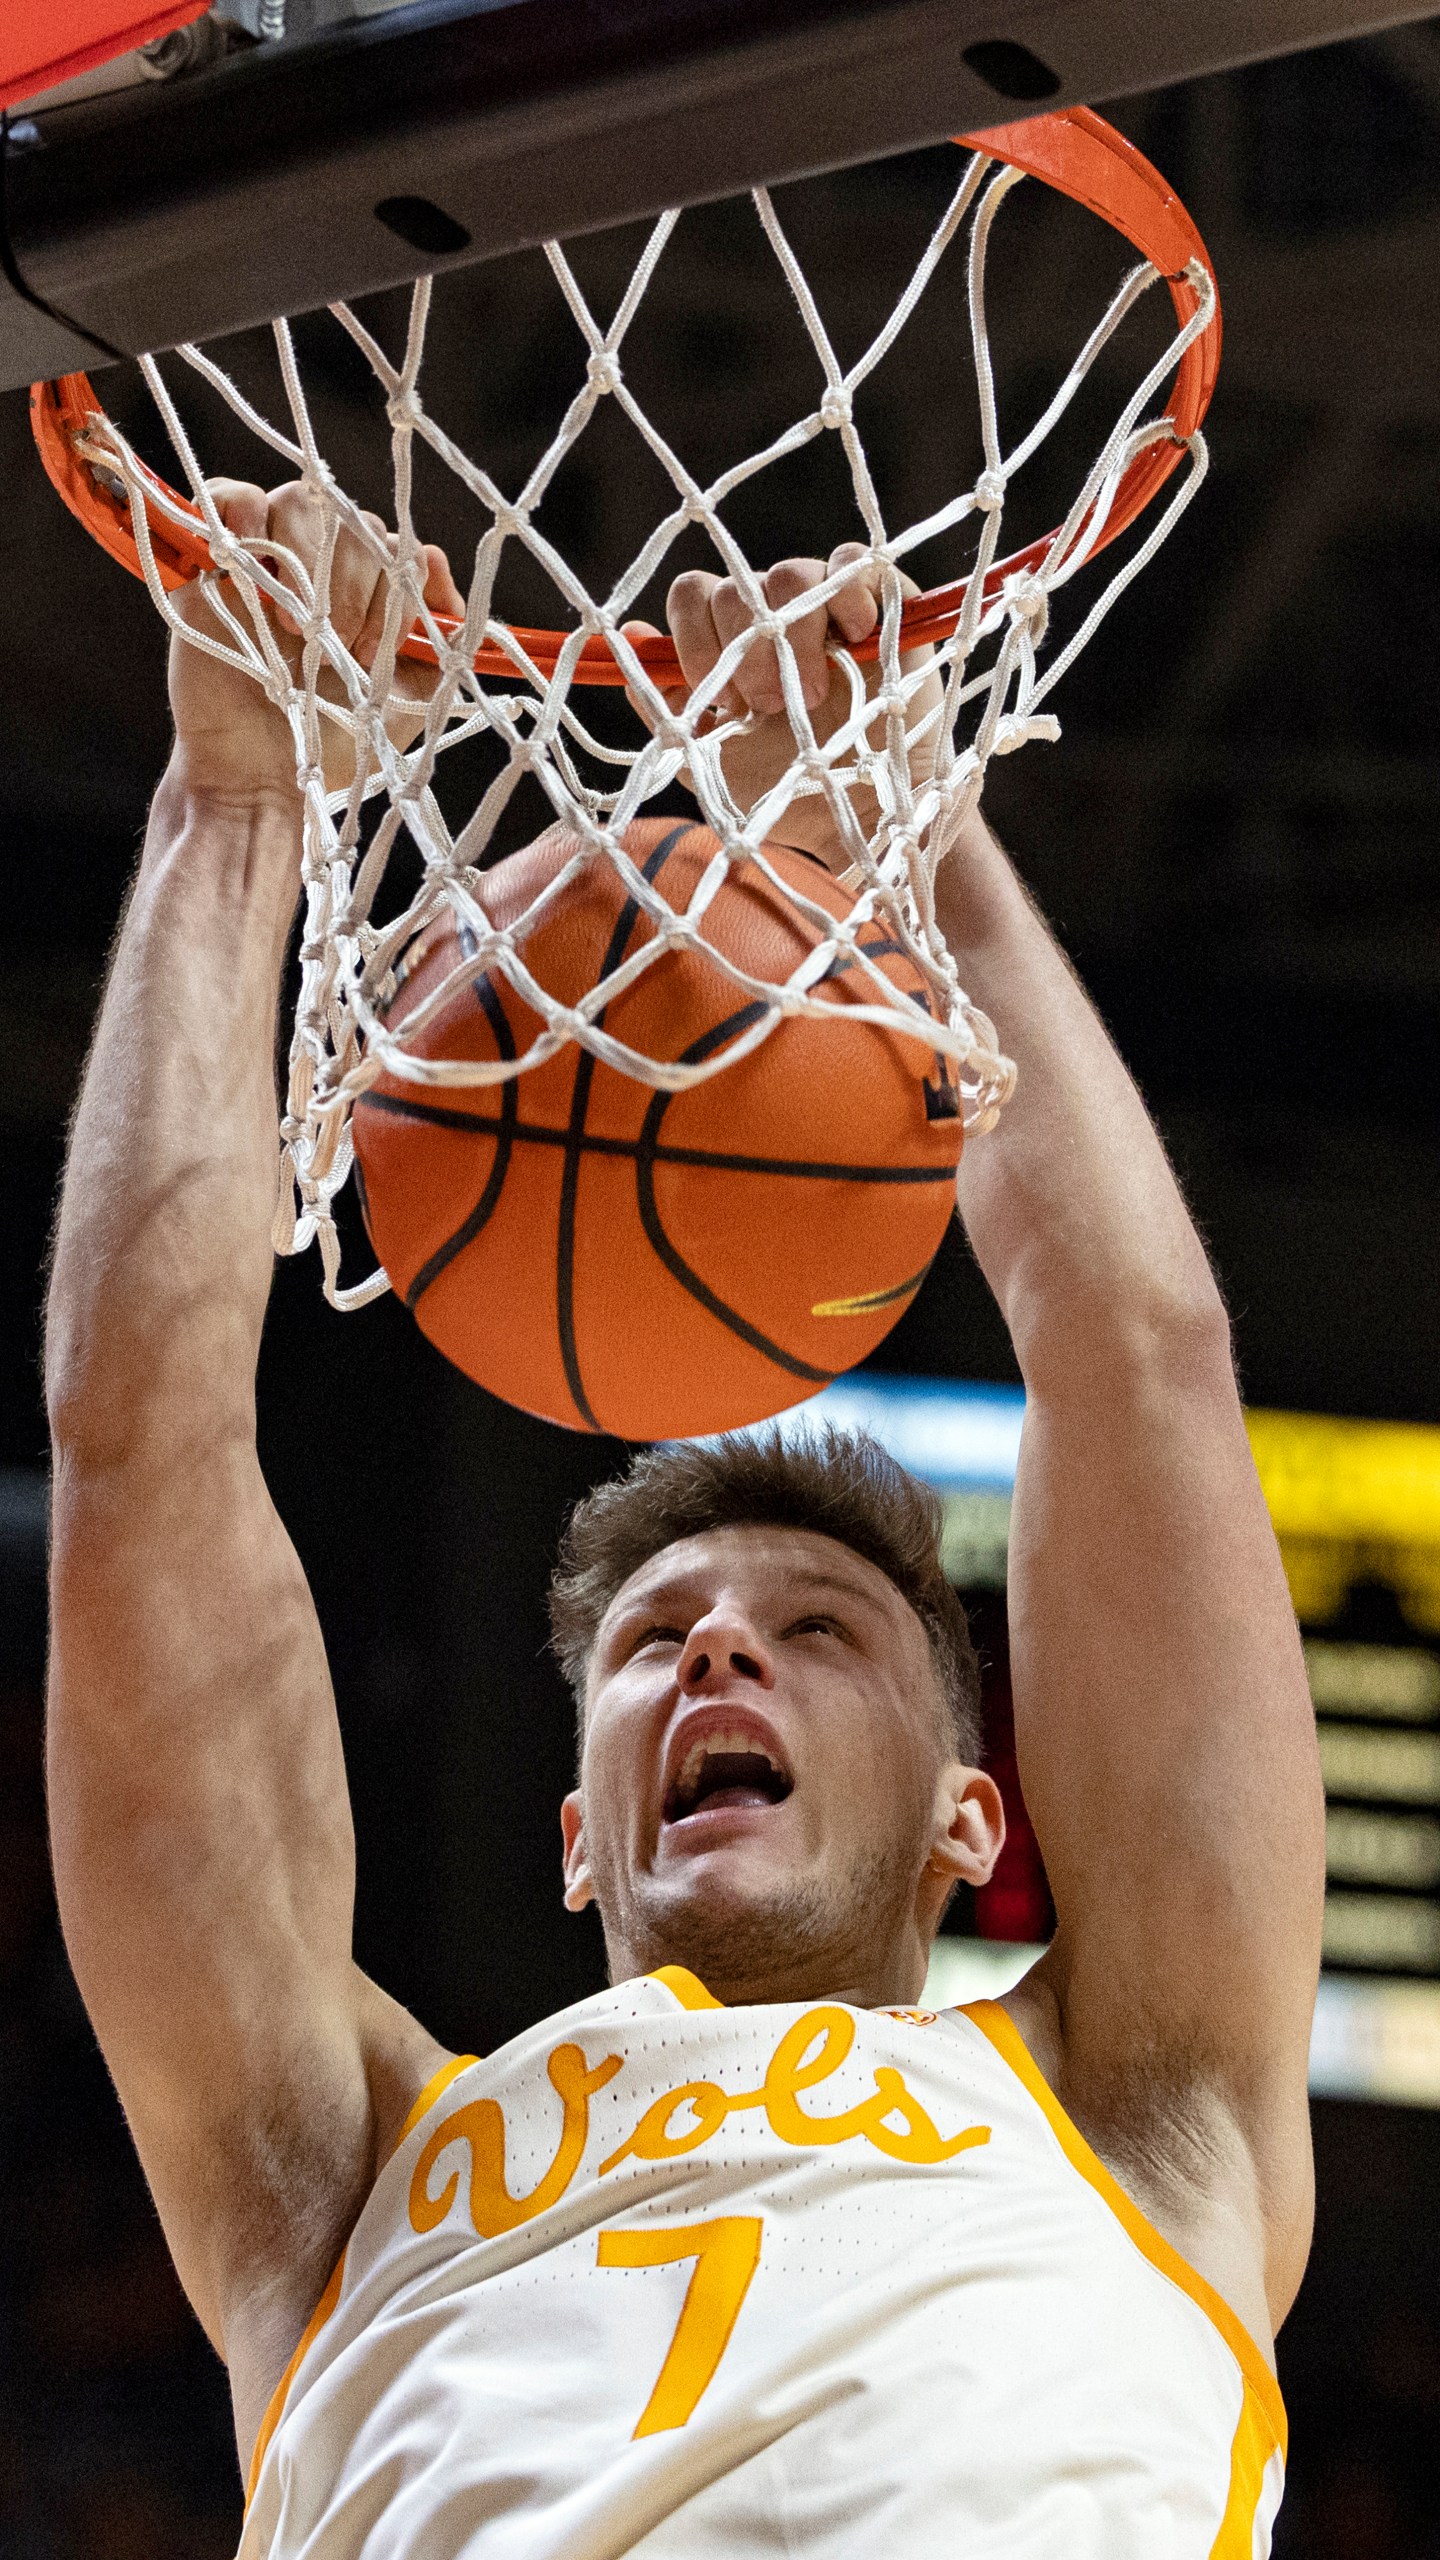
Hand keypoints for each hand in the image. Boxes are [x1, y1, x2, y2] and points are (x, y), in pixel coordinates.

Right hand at [166, 480, 464, 803]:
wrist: (265, 778)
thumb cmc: (336, 742)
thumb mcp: (410, 692)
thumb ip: (437, 632)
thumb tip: (432, 556)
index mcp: (369, 593)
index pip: (396, 546)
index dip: (394, 589)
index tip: (375, 651)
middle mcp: (323, 569)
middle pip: (352, 520)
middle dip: (354, 584)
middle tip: (339, 649)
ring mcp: (270, 561)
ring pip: (302, 504)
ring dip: (308, 561)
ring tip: (298, 631)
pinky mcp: (216, 563)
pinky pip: (232, 496)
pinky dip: (243, 511)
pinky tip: (251, 555)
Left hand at [625, 543, 942, 869]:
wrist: (854, 821)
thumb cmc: (780, 793)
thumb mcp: (704, 758)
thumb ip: (662, 704)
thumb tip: (629, 635)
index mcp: (731, 639)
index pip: (694, 594)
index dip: (696, 637)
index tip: (716, 697)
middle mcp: (774, 614)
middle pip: (737, 585)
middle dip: (743, 652)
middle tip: (765, 708)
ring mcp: (827, 606)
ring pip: (792, 574)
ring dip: (792, 638)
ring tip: (811, 697)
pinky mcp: (881, 605)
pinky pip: (857, 562)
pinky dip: (850, 592)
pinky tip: (853, 640)